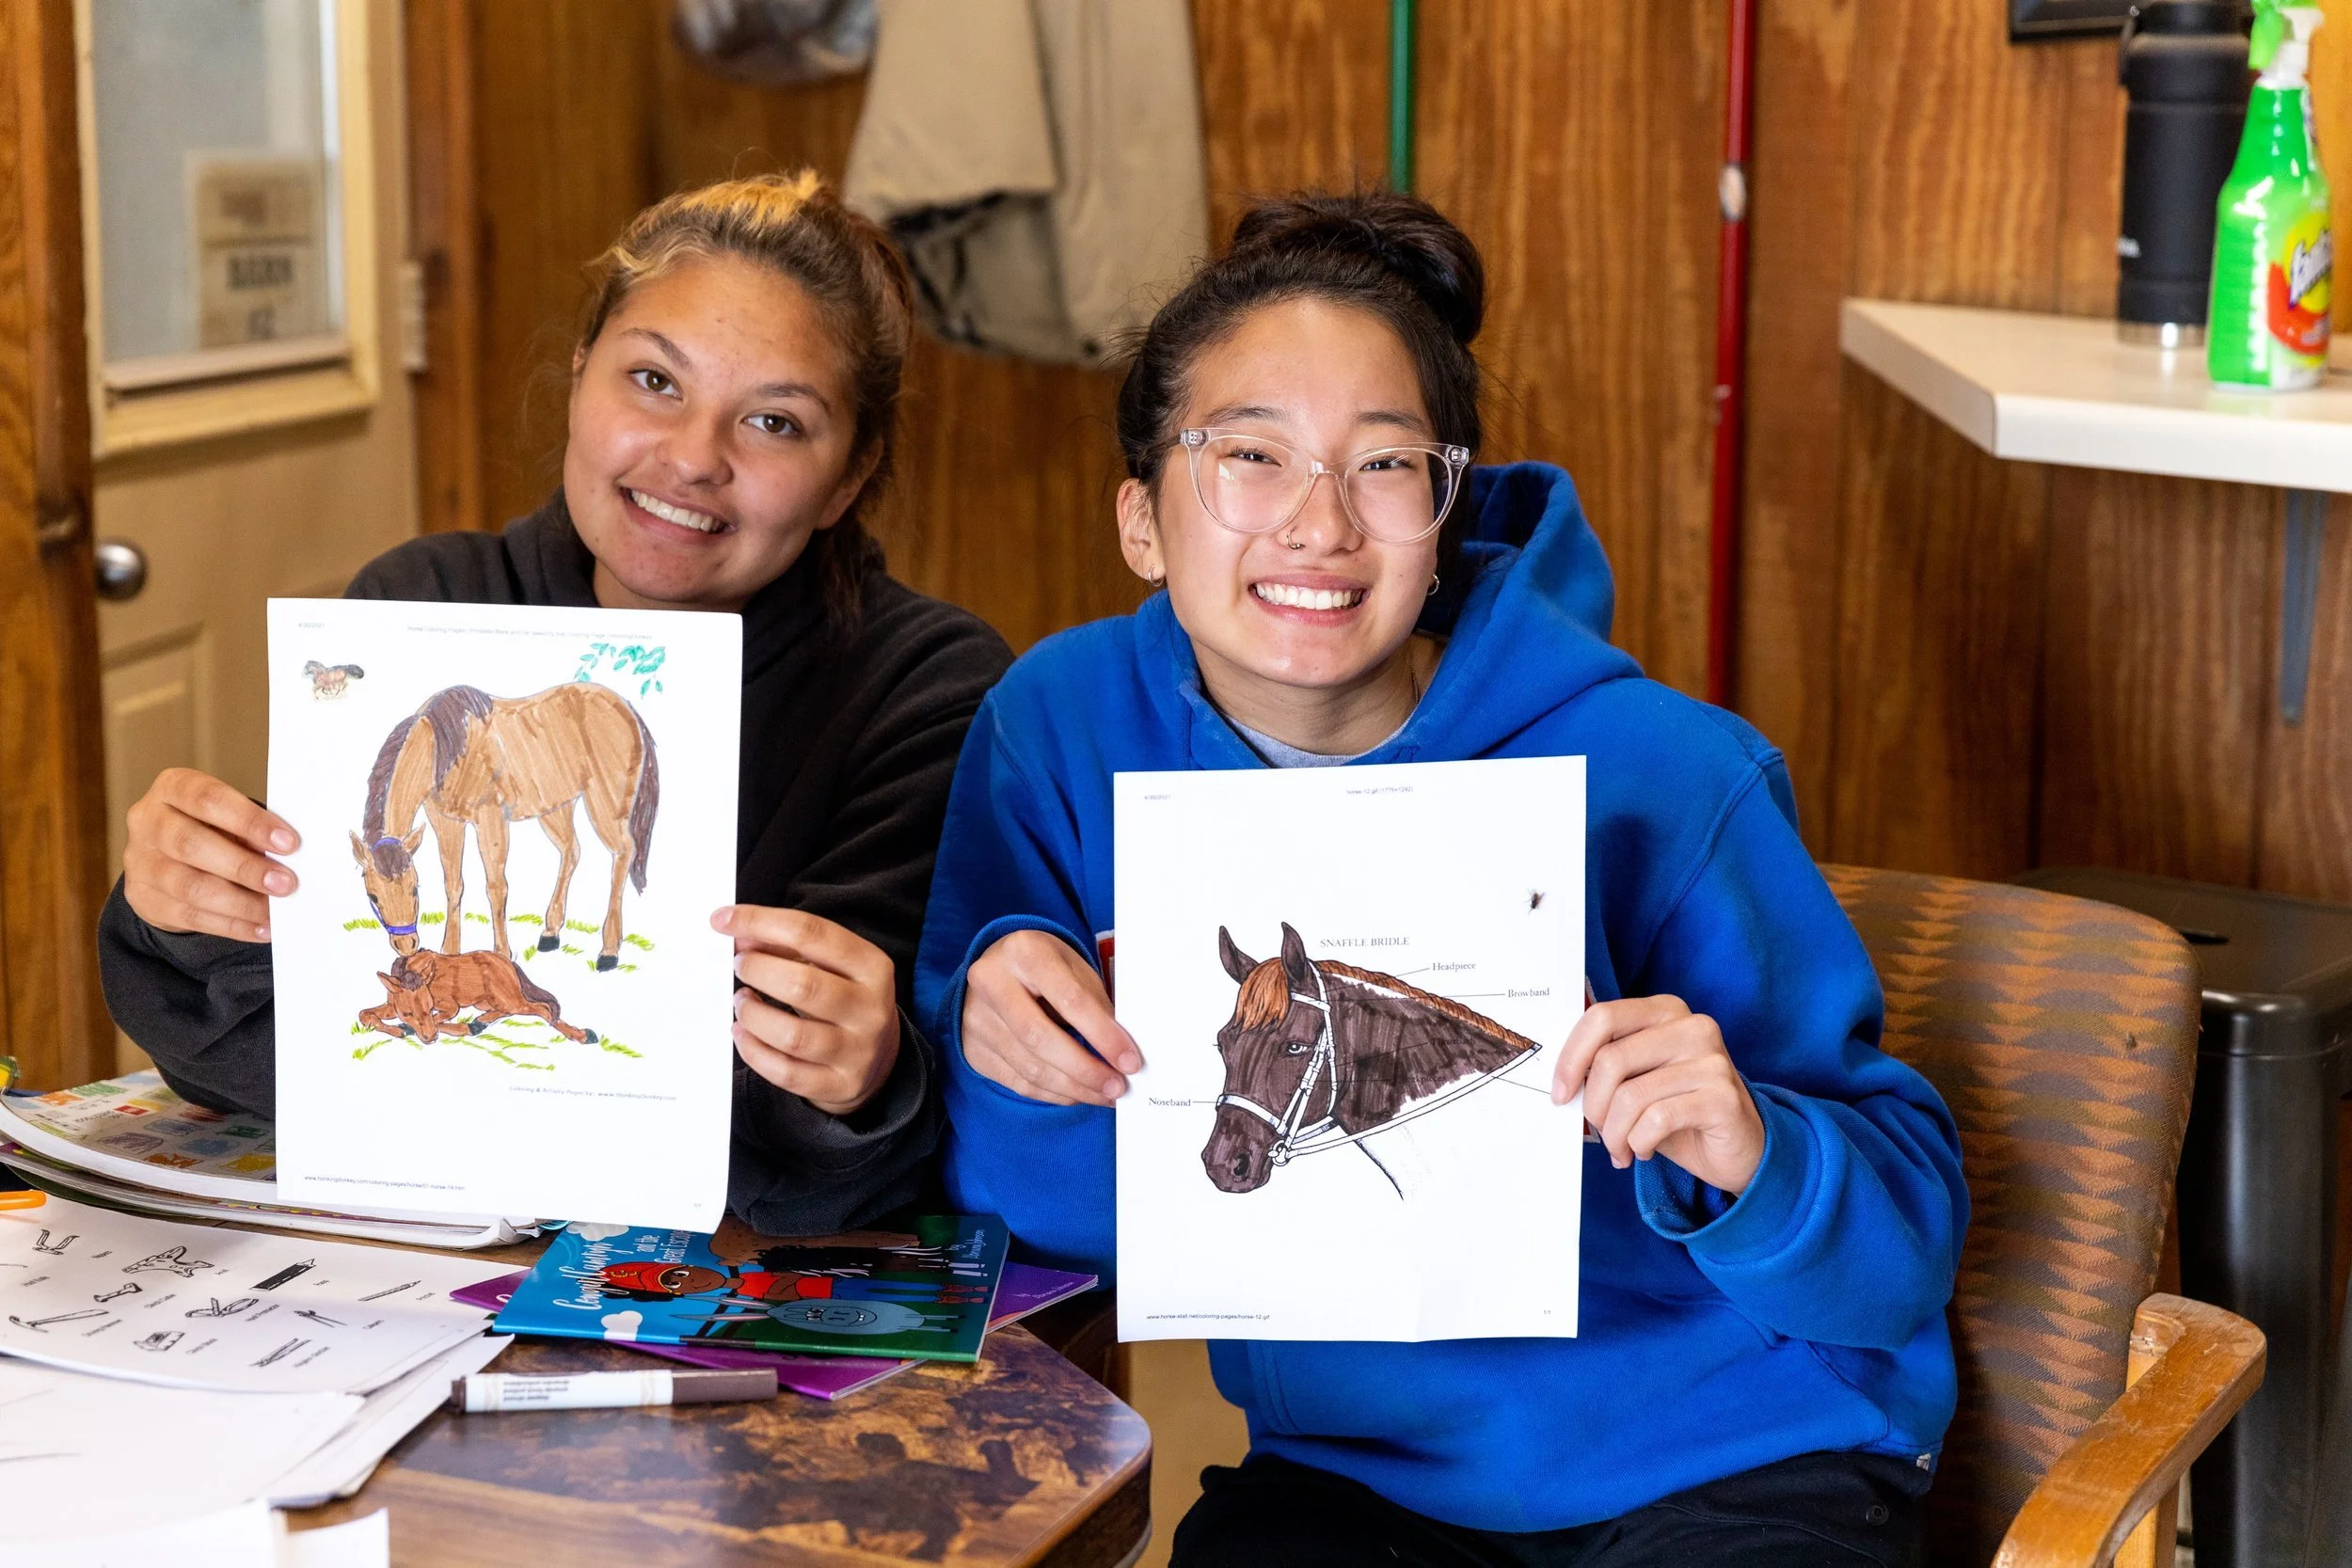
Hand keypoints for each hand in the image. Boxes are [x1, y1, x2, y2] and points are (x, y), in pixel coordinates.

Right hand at [122, 768, 298, 941]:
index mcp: (173, 787)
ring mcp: (139, 861)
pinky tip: (260, 928)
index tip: (288, 843)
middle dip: (244, 867)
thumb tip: (287, 859)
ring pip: (188, 886)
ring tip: (274, 912)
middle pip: (191, 844)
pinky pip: (188, 916)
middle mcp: (148, 821)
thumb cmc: (210, 828)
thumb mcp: (227, 818)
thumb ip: (251, 832)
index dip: (249, 822)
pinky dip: (231, 925)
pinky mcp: (142, 898)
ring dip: (239, 903)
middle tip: (285, 883)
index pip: (208, 799)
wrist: (166, 857)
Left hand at [715, 906, 899, 1116]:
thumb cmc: (844, 999)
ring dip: (752, 1014)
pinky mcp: (839, 1085)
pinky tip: (742, 1032)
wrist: (879, 1059)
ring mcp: (857, 1051)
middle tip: (739, 965)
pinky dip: (753, 1050)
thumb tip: (739, 934)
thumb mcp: (831, 965)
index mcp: (872, 966)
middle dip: (758, 970)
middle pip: (803, 985)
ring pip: (792, 1035)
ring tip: (741, 1001)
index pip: (811, 934)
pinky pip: (785, 1072)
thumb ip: (788, 946)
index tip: (722, 920)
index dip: (760, 922)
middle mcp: (870, 1009)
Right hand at [961, 929, 1139, 1105]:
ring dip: (1074, 1088)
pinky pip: (1018, 1082)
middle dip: (1086, 1070)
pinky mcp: (972, 1049)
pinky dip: (1053, 1094)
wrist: (997, 968)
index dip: (1103, 1035)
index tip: (1130, 1061)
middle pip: (1041, 1038)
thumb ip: (1095, 1005)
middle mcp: (990, 982)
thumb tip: (1122, 1053)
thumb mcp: (1073, 968)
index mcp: (1024, 952)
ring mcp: (975, 1019)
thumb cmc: (1045, 967)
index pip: (1069, 1000)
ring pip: (1029, 1067)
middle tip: (1117, 1087)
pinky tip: (1078, 1093)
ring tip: (1105, 1094)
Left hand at [1552, 995, 1765, 1194]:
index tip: (1560, 1092)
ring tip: (1621, 1148)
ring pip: (1631, 1095)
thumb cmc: (1678, 1111)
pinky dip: (1638, 1142)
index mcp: (1665, 1011)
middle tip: (1598, 1131)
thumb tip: (1560, 1077)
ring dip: (1615, 1133)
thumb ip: (1607, 1065)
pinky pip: (1656, 1120)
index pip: (1603, 1017)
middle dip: (1593, 1105)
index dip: (1571, 1057)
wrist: (1739, 1148)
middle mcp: (1692, 1027)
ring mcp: (1712, 1060)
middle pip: (1611, 1059)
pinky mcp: (1723, 1097)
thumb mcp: (1639, 1080)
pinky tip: (1644, 1150)